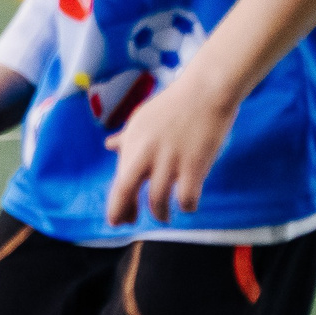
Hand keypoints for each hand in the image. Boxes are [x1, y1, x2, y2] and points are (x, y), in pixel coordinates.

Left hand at [105, 74, 236, 224]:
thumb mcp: (142, 118)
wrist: (205, 91)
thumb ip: (127, 137)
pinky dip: (187, 206)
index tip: (119, 218)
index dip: (117, 204)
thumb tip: (109, 145)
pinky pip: (187, 197)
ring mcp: (169, 159)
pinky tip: (188, 205)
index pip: (119, 180)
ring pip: (157, 200)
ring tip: (163, 216)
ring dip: (160, 214)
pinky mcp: (194, 164)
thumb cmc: (174, 104)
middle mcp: (145, 152)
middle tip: (128, 223)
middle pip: (125, 190)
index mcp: (132, 142)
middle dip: (124, 212)